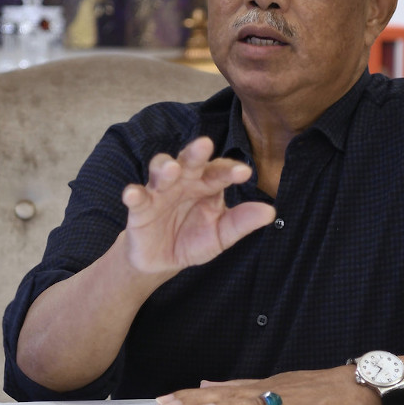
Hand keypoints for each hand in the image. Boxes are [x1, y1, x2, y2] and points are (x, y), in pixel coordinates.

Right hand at [120, 137, 275, 272]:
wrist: (162, 260)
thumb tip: (271, 212)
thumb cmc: (194, 239)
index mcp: (208, 184)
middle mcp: (184, 180)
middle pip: (190, 161)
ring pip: (161, 170)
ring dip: (164, 167)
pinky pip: (137, 197)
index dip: (230, 171)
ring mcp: (161, 191)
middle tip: (205, 144)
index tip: (245, 173)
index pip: (220, 172)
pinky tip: (132, 194)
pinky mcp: (140, 206)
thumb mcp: (221, 235)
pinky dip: (133, 194)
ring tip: (171, 169)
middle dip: (196, 152)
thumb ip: (241, 223)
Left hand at [156, 366, 382, 404]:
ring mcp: (294, 400)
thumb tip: (211, 384)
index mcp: (265, 386)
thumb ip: (244, 387)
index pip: (223, 389)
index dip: (193, 395)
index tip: (167, 400)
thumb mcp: (278, 385)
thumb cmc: (323, 389)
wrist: (364, 383)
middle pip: (231, 395)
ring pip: (258, 403)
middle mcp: (274, 389)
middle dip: (199, 401)